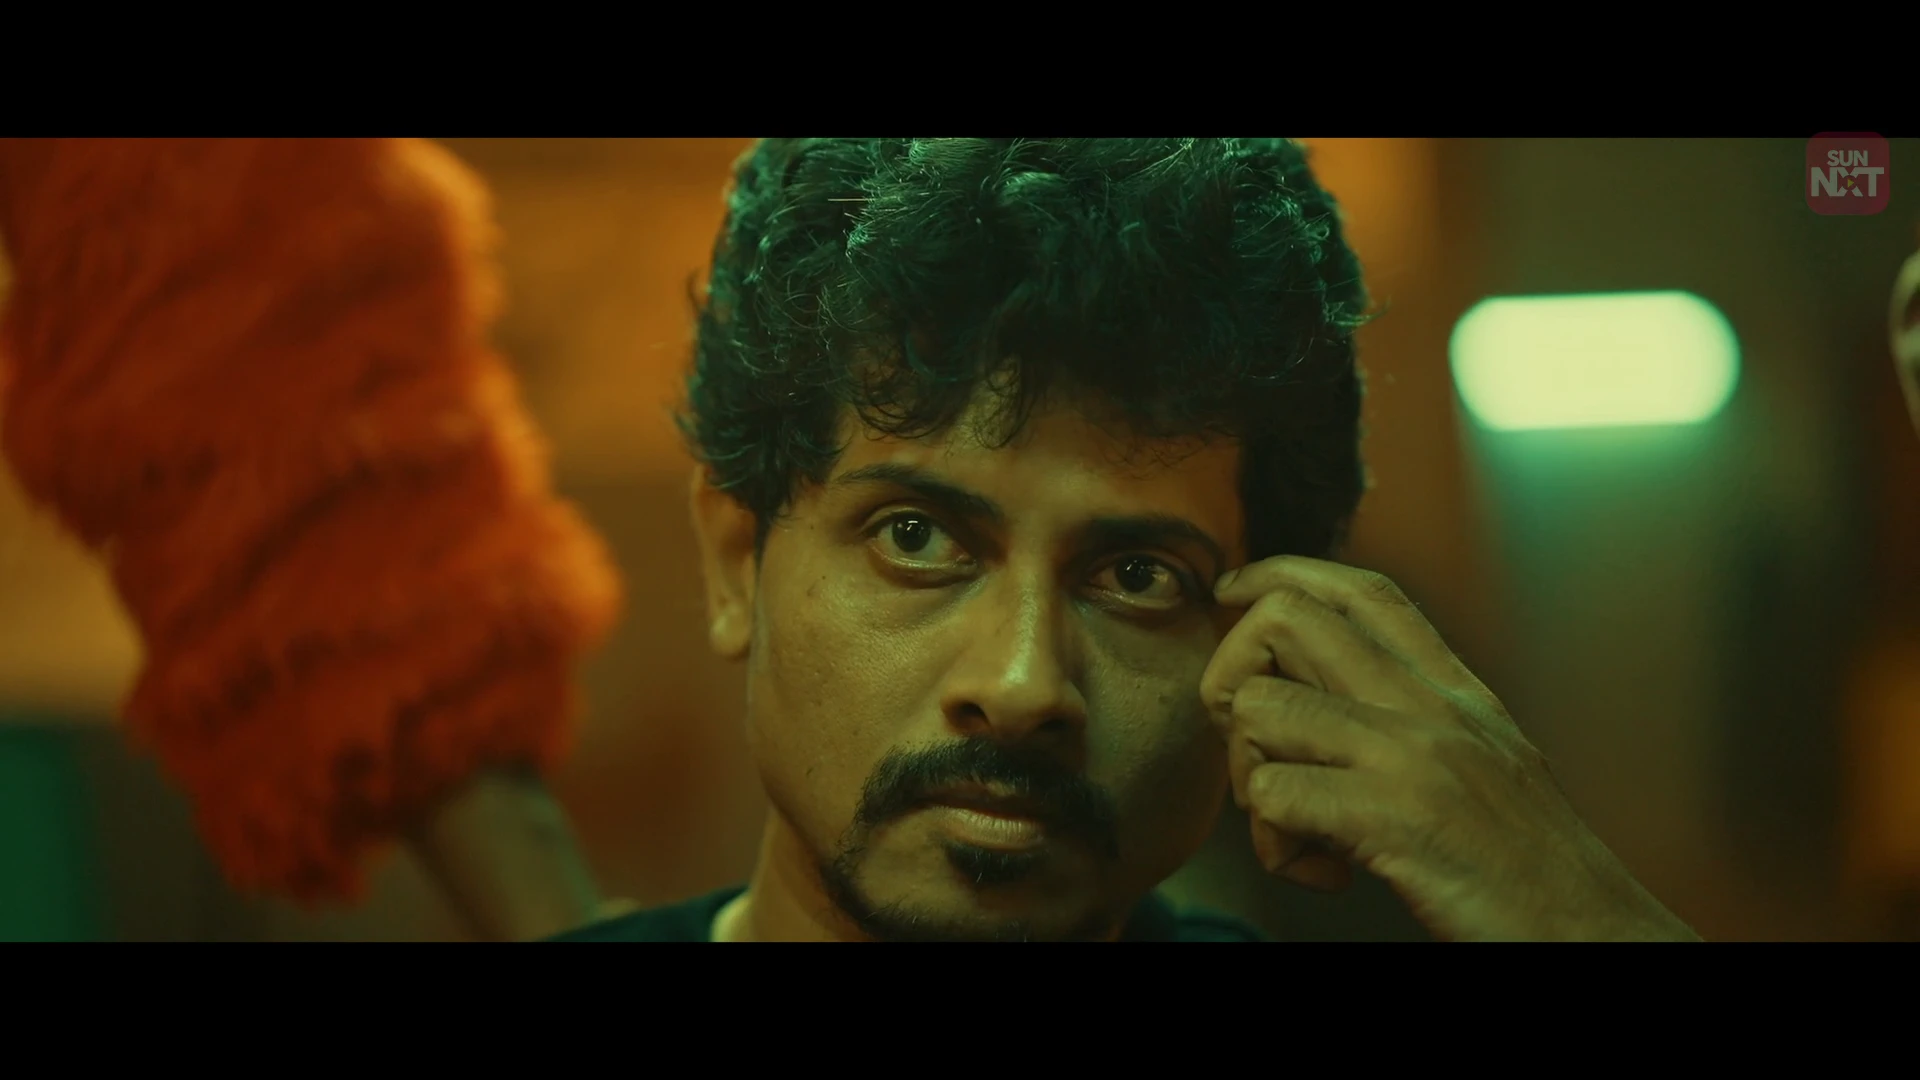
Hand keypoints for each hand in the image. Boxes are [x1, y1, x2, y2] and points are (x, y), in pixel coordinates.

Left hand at [1200, 556, 1698, 941]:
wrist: (1594, 934)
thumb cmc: (1529, 869)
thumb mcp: (1485, 761)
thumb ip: (1414, 718)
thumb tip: (1320, 692)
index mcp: (1456, 690)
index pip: (1359, 589)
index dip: (1280, 574)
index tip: (1231, 594)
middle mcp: (1432, 706)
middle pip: (1285, 618)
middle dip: (1233, 678)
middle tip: (1257, 750)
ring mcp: (1413, 757)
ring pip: (1260, 708)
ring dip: (1250, 778)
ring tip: (1300, 831)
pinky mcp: (1396, 820)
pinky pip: (1272, 798)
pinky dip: (1276, 847)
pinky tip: (1326, 874)